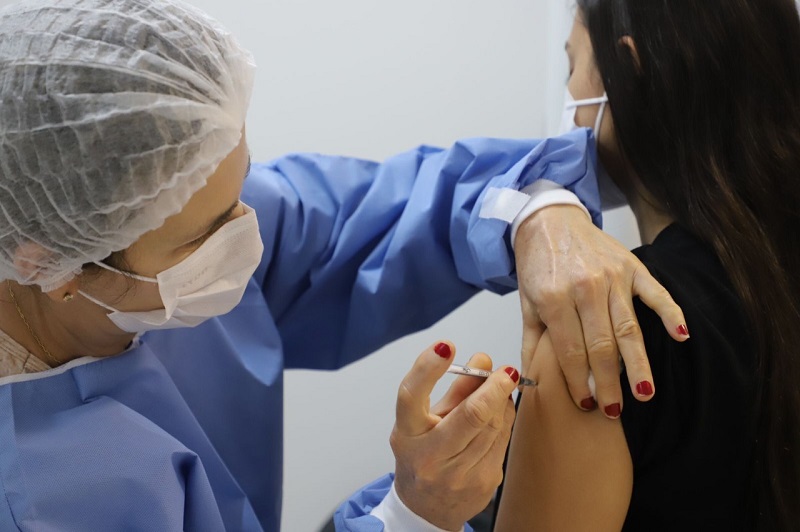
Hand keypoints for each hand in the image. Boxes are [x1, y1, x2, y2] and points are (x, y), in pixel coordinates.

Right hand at [390, 341, 517, 530]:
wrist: (427, 508)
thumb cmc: (422, 454)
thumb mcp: (426, 418)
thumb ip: (455, 389)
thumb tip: (482, 361)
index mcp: (407, 434)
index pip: (412, 396)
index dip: (427, 368)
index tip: (445, 345)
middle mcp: (429, 456)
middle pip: (470, 415)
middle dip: (493, 388)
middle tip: (506, 371)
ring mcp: (458, 474)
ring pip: (493, 426)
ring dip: (502, 401)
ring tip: (502, 386)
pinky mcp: (483, 482)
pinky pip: (502, 440)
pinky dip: (505, 419)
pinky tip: (501, 409)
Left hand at [514, 205, 687, 417]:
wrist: (549, 218)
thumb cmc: (537, 264)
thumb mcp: (525, 302)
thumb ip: (531, 341)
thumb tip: (530, 379)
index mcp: (554, 299)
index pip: (571, 351)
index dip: (579, 382)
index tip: (586, 403)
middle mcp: (585, 288)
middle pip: (602, 346)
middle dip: (609, 382)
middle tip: (614, 410)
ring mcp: (612, 276)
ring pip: (629, 327)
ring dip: (638, 363)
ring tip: (645, 392)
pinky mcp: (631, 266)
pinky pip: (655, 293)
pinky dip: (670, 313)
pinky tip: (682, 336)